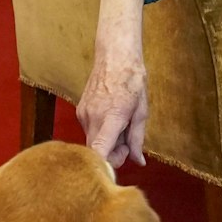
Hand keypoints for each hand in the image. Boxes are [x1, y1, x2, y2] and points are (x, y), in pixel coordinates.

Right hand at [79, 40, 147, 165]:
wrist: (115, 57)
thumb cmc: (132, 81)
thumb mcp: (141, 112)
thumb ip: (138, 139)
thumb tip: (138, 162)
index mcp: (111, 118)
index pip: (98, 151)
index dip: (107, 165)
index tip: (121, 160)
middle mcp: (92, 118)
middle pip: (96, 152)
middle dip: (112, 154)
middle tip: (127, 143)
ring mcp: (83, 115)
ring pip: (93, 142)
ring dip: (107, 143)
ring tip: (121, 126)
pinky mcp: (80, 111)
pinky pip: (90, 131)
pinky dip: (101, 132)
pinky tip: (111, 119)